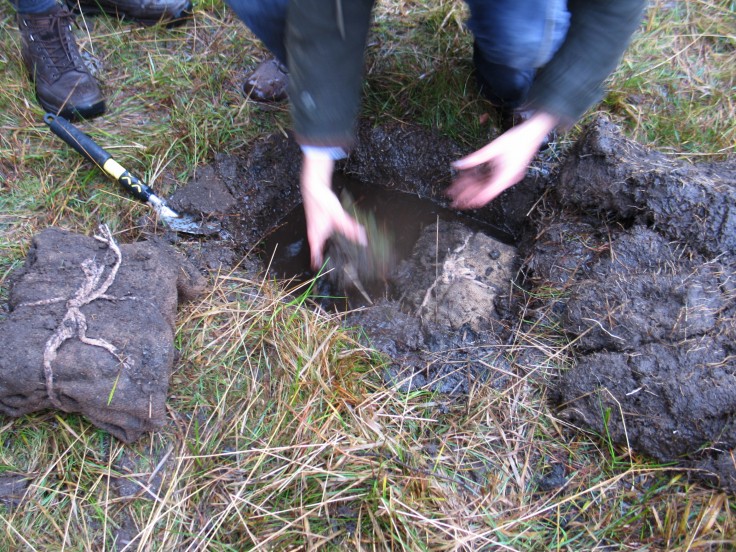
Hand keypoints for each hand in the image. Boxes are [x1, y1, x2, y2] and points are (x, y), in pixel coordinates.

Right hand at [301, 152, 366, 268]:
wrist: (313, 186)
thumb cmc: (322, 202)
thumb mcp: (338, 216)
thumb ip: (350, 228)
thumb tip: (363, 240)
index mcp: (316, 236)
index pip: (315, 256)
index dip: (321, 265)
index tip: (328, 273)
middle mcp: (314, 234)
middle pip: (320, 250)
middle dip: (328, 258)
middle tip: (340, 266)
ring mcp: (316, 227)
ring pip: (322, 242)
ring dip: (330, 247)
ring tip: (343, 254)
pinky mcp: (319, 221)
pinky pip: (325, 234)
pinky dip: (332, 238)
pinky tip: (341, 236)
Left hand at [446, 111, 558, 208]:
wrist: (534, 132)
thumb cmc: (517, 138)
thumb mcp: (494, 147)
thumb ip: (475, 158)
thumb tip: (457, 165)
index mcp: (506, 177)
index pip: (485, 194)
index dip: (470, 199)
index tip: (457, 202)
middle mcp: (507, 180)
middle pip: (483, 191)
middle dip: (466, 194)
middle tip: (451, 197)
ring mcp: (507, 177)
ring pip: (485, 185)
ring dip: (470, 187)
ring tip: (455, 189)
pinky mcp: (506, 172)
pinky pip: (489, 178)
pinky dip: (478, 179)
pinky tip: (465, 179)